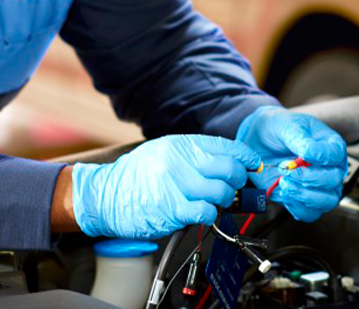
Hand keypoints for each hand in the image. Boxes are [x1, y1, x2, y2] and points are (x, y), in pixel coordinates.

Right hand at [71, 135, 260, 237]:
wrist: (104, 196)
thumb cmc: (135, 176)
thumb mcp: (164, 152)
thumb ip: (194, 155)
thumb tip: (228, 163)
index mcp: (181, 144)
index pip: (227, 147)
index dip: (246, 158)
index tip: (254, 167)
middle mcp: (180, 161)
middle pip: (229, 169)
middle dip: (238, 182)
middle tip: (233, 188)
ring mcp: (176, 185)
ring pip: (222, 192)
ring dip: (224, 200)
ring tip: (214, 202)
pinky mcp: (172, 209)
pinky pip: (206, 212)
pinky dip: (210, 214)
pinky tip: (200, 212)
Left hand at [236, 106, 347, 221]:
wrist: (259, 141)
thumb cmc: (278, 129)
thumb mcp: (288, 126)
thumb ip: (300, 139)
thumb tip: (309, 154)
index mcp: (330, 146)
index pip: (336, 155)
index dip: (322, 157)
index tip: (304, 154)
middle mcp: (329, 168)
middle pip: (334, 180)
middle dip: (310, 178)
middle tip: (288, 170)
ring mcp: (319, 186)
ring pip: (326, 201)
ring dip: (304, 195)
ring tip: (284, 183)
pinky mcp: (304, 199)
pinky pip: (310, 213)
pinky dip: (297, 207)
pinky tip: (284, 192)